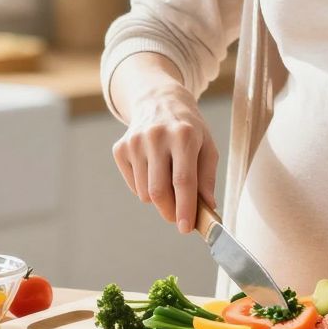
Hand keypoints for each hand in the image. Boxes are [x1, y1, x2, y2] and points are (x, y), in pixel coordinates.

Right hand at [111, 86, 217, 233]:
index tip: (186, 228)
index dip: (185, 208)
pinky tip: (153, 171)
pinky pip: (133, 186)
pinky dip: (144, 189)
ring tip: (168, 182)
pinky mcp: (120, 148)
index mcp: (183, 135)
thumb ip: (207, 178)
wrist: (159, 100)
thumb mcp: (207, 146)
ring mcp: (134, 142)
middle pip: (158, 191)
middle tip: (178, 218)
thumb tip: (207, 207)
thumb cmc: (189, 129)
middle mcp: (156, 137)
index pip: (183, 180)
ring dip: (159, 200)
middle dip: (170, 212)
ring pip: (144, 193)